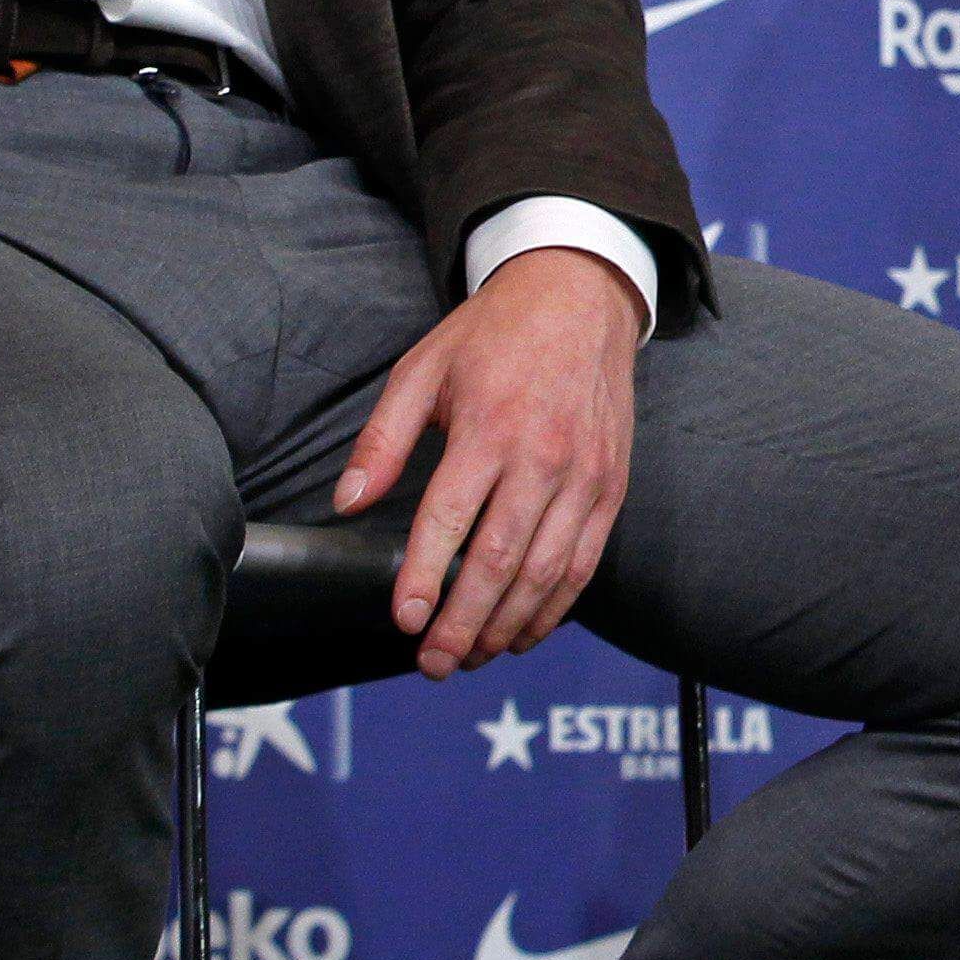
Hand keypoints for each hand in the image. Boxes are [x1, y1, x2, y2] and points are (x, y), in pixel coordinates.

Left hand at [336, 248, 645, 678]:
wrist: (582, 297)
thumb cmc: (494, 334)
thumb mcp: (422, 369)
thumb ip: (383, 439)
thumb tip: (348, 502)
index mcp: (490, 427)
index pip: (451, 519)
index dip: (425, 576)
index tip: (405, 621)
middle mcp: (544, 457)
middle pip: (501, 561)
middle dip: (464, 622)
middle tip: (432, 663)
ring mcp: (586, 476)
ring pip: (546, 572)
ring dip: (507, 625)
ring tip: (472, 657)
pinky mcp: (612, 487)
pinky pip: (585, 562)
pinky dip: (555, 606)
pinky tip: (524, 631)